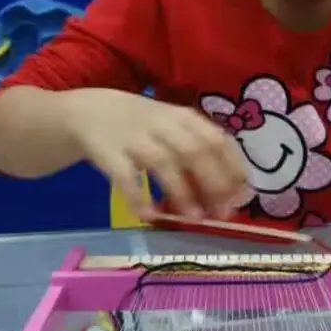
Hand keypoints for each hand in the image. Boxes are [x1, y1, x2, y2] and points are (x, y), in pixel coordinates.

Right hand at [64, 89, 247, 219]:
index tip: (240, 194)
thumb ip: (201, 153)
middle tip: (221, 212)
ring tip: (195, 219)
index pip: (217, 139)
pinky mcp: (108, 153)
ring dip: (182, 192)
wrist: (90, 112)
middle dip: (213, 183)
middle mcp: (163, 124)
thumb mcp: (176, 129)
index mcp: (185, 118)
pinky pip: (125, 177)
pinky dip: (139, 197)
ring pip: (163, 163)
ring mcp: (134, 138)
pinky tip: (150, 216)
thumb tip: (232, 190)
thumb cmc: (146, 126)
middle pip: (195, 151)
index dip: (232, 167)